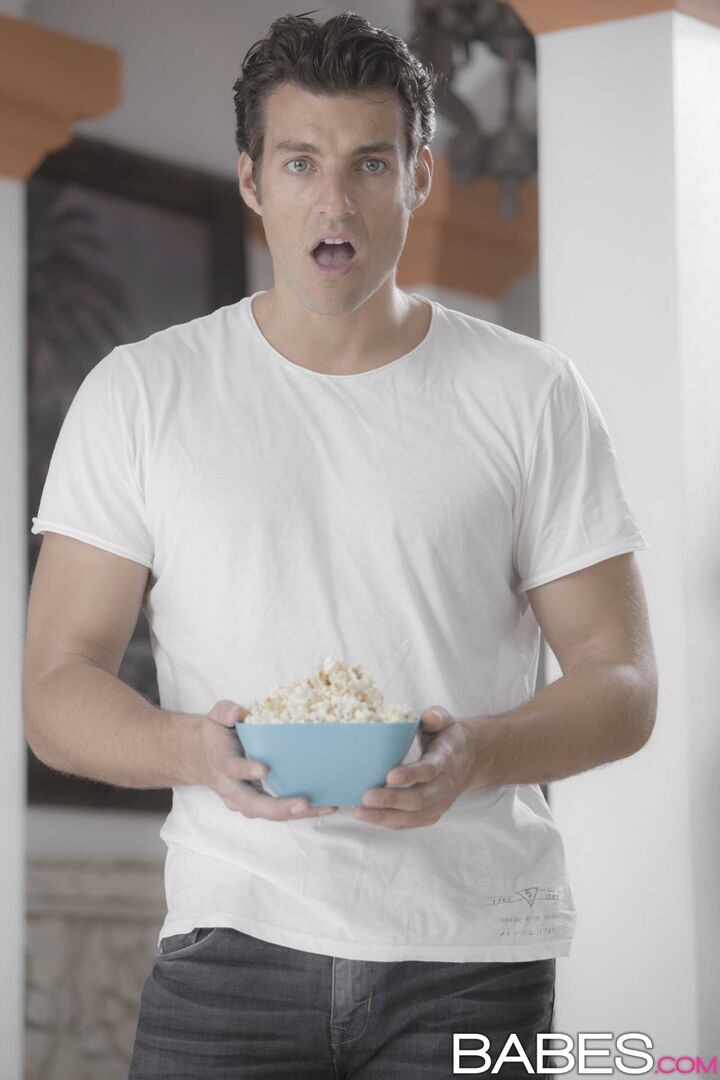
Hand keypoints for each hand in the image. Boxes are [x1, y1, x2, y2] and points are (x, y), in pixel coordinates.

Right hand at [199, 700, 337, 820]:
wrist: (202, 756)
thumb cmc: (217, 733)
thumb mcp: (217, 716)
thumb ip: (226, 711)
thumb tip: (238, 713)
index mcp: (221, 761)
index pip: (231, 768)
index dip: (246, 770)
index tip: (264, 769)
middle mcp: (230, 786)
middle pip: (251, 804)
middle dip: (277, 807)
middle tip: (303, 803)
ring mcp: (241, 800)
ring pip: (266, 813)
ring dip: (295, 813)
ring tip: (325, 806)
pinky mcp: (256, 805)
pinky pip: (277, 813)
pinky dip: (300, 812)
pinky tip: (325, 805)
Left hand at [351, 706, 475, 829]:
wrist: (468, 761)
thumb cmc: (448, 738)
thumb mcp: (446, 721)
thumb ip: (436, 717)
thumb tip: (426, 717)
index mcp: (446, 761)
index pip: (429, 770)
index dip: (411, 774)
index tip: (389, 776)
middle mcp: (444, 786)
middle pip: (419, 799)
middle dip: (391, 800)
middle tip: (366, 797)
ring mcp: (439, 804)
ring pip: (412, 816)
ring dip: (384, 816)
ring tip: (359, 811)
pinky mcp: (432, 815)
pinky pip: (409, 823)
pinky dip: (388, 822)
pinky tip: (368, 816)